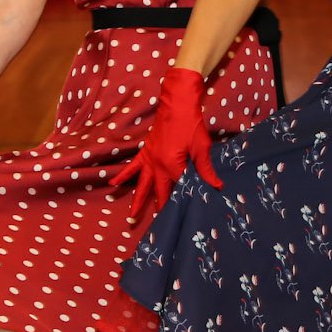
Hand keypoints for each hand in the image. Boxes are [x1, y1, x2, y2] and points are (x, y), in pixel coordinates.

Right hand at [111, 68, 221, 217]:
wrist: (177, 104)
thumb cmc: (191, 124)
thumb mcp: (201, 147)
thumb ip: (206, 169)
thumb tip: (216, 186)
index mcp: (173, 165)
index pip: (181, 188)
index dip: (187, 198)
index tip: (189, 212)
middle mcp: (157, 165)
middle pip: (159, 192)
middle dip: (159, 209)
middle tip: (158, 227)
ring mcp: (149, 159)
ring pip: (142, 185)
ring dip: (138, 200)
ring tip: (132, 217)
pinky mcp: (145, 152)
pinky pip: (132, 167)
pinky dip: (123, 175)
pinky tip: (114, 184)